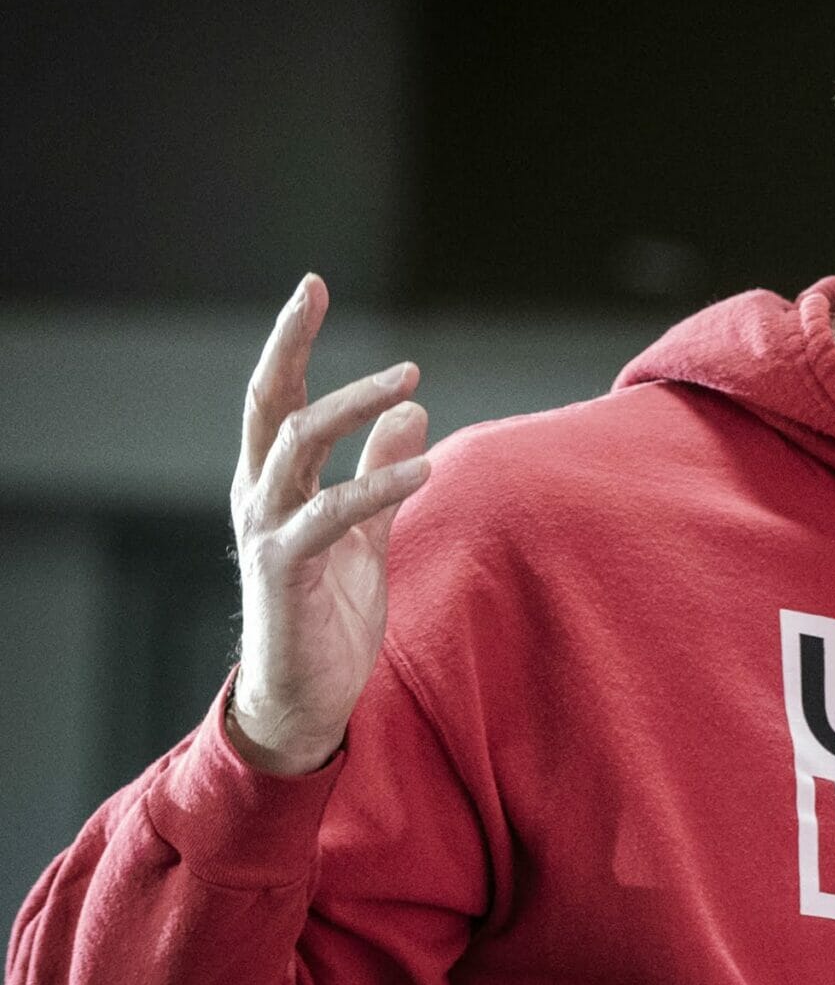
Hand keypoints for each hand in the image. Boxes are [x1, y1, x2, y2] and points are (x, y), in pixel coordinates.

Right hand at [227, 275, 431, 775]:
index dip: (291, 341)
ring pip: (296, 443)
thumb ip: (381, 471)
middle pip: (267, 403)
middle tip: (317, 292)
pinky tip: (424, 465)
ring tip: (408, 380)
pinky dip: (378, 482)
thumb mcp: (364, 532)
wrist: (306, 698)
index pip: (276, 397)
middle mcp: (261, 497)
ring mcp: (269, 530)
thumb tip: (412, 410)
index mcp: (276, 484)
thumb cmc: (329, 615)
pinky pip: (332, 512)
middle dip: (289, 344)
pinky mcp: (288, 568)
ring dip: (352, 405)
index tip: (312, 287)